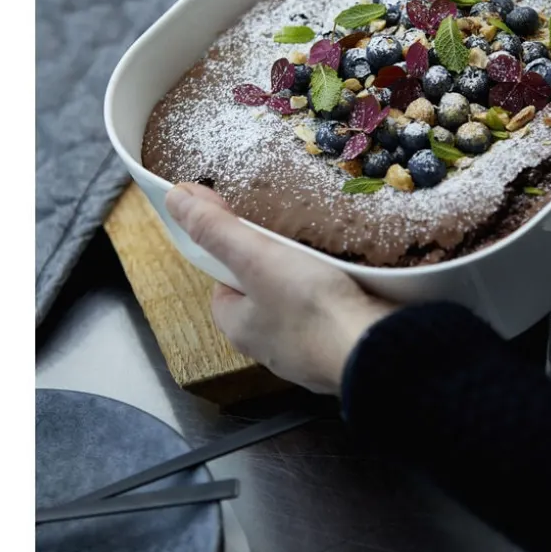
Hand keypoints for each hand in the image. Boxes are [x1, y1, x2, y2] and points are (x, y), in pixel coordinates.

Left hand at [165, 183, 396, 394]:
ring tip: (330, 256)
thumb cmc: (311, 308)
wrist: (375, 351)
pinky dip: (342, 298)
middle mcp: (270, 347)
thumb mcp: (256, 258)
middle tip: (298, 242)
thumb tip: (175, 199)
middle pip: (264, 295)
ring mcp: (310, 352)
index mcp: (240, 327)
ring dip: (315, 282)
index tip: (256, 236)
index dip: (236, 257)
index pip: (225, 286)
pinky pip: (334, 317)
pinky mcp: (343, 348)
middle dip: (280, 268)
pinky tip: (356, 281)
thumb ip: (216, 229)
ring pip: (302, 308)